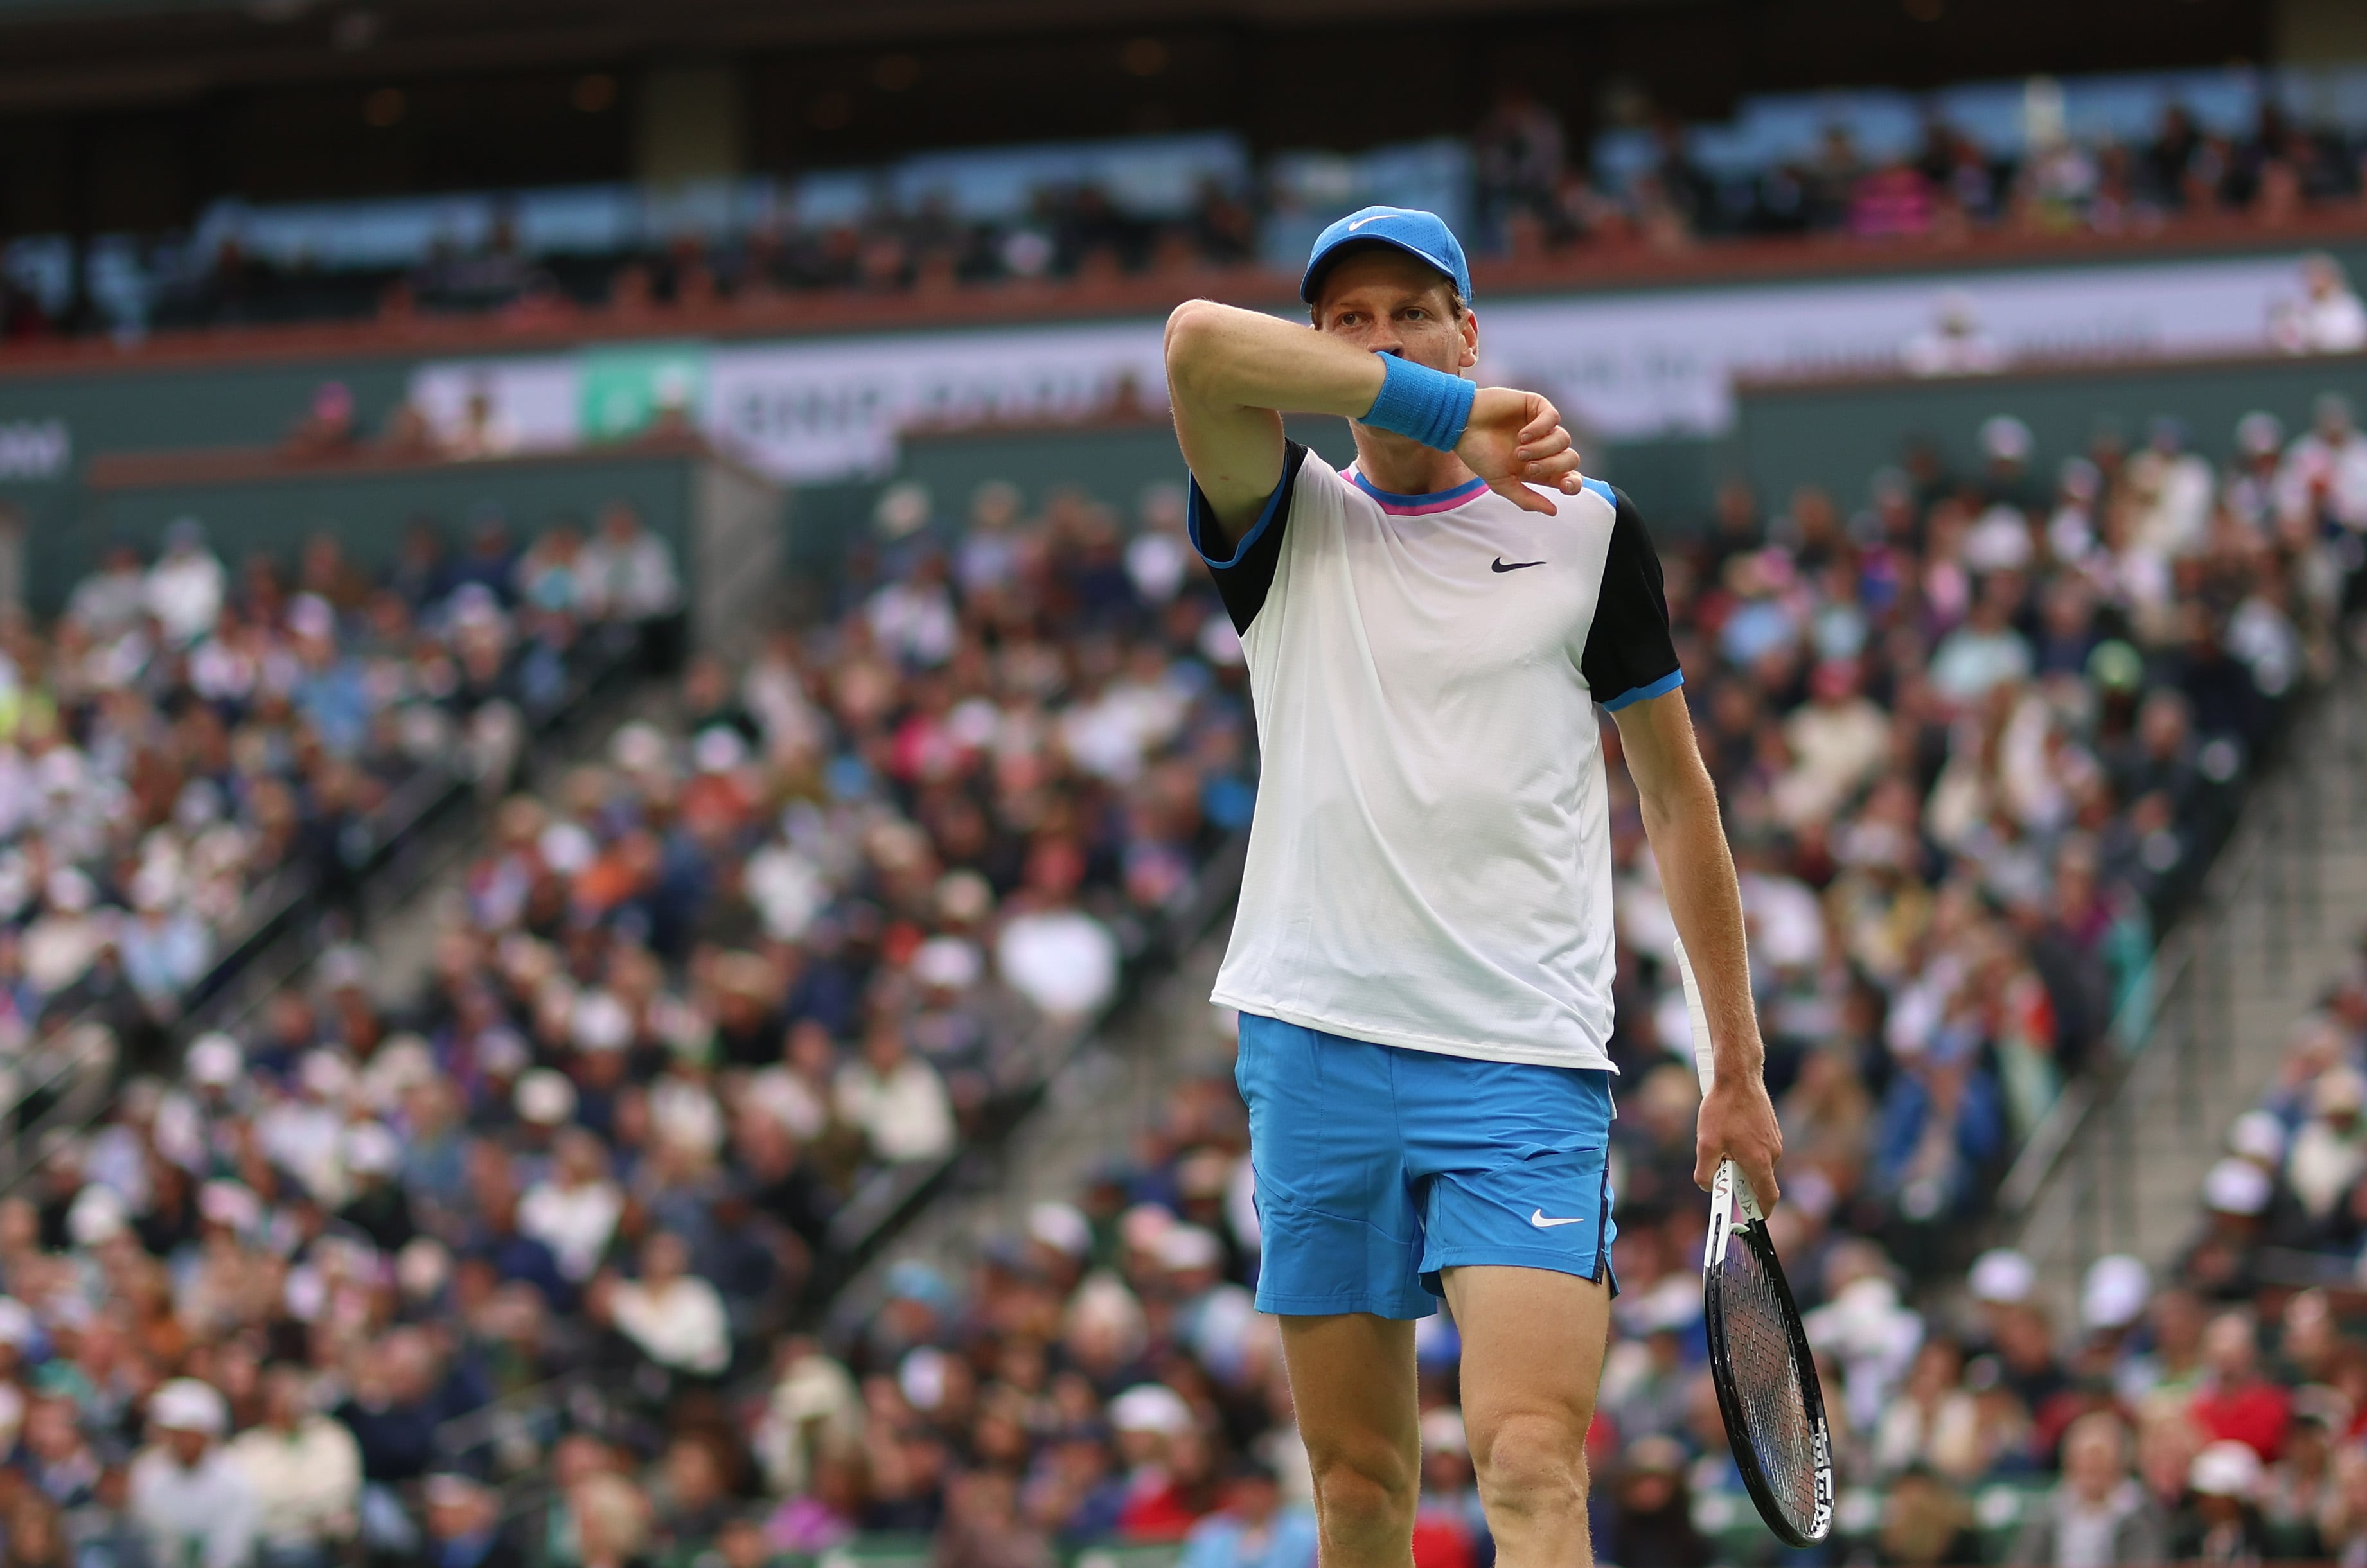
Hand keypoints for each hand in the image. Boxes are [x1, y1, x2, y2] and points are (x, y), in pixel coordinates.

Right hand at [1455, 388, 1585, 514]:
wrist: (1461, 426)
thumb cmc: (1479, 455)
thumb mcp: (1501, 483)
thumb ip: (1526, 498)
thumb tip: (1554, 511)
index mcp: (1540, 467)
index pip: (1569, 476)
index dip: (1574, 483)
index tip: (1564, 486)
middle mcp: (1545, 447)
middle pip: (1570, 459)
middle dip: (1554, 466)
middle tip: (1529, 468)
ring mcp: (1542, 426)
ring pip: (1564, 439)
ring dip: (1542, 449)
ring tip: (1518, 451)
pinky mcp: (1536, 406)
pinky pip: (1553, 418)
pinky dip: (1540, 429)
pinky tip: (1522, 435)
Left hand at [1695, 1073, 1782, 1214]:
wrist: (1738, 1076)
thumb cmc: (1722, 1109)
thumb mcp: (1706, 1143)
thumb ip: (1705, 1172)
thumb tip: (1706, 1187)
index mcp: (1759, 1161)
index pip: (1768, 1197)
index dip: (1762, 1211)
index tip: (1753, 1218)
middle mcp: (1772, 1153)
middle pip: (1760, 1180)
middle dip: (1742, 1183)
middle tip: (1722, 1175)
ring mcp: (1775, 1140)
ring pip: (1759, 1163)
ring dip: (1742, 1163)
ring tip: (1722, 1146)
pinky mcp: (1772, 1129)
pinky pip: (1760, 1148)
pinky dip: (1747, 1150)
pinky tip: (1730, 1134)